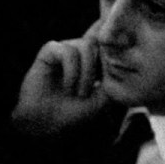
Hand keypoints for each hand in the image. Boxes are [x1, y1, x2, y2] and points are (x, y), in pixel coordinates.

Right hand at [11, 21, 111, 136]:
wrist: (44, 122)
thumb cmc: (72, 112)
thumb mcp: (103, 98)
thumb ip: (113, 78)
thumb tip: (119, 59)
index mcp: (93, 58)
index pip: (108, 40)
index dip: (115, 46)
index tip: (118, 65)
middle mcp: (79, 50)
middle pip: (100, 42)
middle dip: (102, 67)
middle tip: (94, 91)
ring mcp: (64, 49)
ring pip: (86, 46)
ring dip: (87, 72)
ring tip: (81, 93)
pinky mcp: (49, 51)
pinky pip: (67, 52)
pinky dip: (72, 71)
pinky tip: (68, 87)